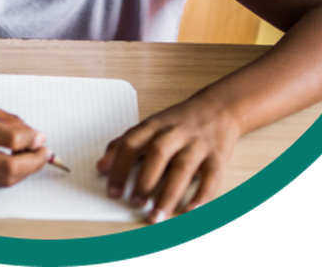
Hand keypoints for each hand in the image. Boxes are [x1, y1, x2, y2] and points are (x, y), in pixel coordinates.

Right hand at [0, 85, 48, 186]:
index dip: (32, 140)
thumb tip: (31, 133)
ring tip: (33, 157)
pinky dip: (5, 173)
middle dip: (33, 163)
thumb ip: (3, 118)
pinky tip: (14, 161)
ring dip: (22, 172)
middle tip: (45, 152)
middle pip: (9, 168)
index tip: (42, 136)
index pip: (11, 139)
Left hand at [96, 96, 239, 223]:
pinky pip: (210, 177)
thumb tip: (101, 166)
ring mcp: (197, 144)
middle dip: (145, 180)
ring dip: (168, 194)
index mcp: (155, 125)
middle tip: (134, 203)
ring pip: (182, 168)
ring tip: (156, 216)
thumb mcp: (151, 124)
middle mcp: (175, 133)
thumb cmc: (180, 121)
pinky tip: (190, 211)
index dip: (119, 166)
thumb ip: (127, 142)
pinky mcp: (218, 156)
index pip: (132, 143)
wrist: (219, 106)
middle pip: (157, 154)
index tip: (113, 191)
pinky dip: (201, 195)